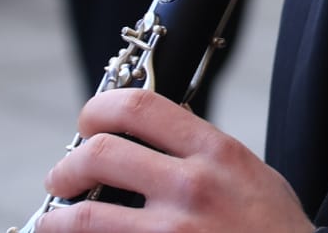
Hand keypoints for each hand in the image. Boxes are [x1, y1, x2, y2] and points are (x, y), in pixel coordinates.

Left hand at [38, 89, 316, 232]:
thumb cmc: (272, 228)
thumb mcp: (248, 173)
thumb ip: (202, 151)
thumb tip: (150, 135)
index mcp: (215, 152)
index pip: (139, 107)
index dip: (99, 108)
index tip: (87, 122)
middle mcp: (191, 187)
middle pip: (101, 154)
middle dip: (67, 166)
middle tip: (61, 177)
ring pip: (85, 216)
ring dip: (58, 219)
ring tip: (55, 221)